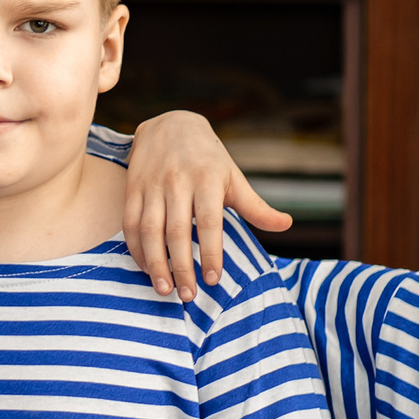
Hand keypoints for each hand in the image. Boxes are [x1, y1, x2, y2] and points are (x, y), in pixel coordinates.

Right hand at [122, 111, 292, 301]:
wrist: (170, 124)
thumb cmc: (208, 158)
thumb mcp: (234, 177)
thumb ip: (255, 206)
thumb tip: (287, 225)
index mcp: (207, 179)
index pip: (210, 221)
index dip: (212, 251)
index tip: (214, 279)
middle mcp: (177, 182)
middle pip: (177, 230)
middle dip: (181, 266)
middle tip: (188, 295)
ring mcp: (152, 185)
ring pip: (150, 230)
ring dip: (155, 263)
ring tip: (164, 289)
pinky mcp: (132, 188)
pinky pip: (131, 224)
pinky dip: (136, 249)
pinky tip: (147, 268)